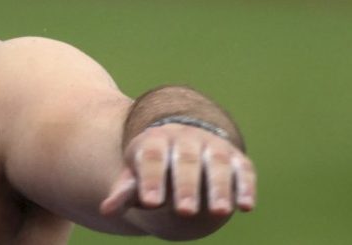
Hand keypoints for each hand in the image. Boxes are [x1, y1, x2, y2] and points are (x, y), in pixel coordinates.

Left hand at [99, 123, 255, 217]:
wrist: (179, 145)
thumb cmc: (152, 169)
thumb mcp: (135, 176)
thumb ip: (124, 192)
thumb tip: (106, 210)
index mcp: (155, 140)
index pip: (152, 157)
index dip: (151, 178)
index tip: (150, 202)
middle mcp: (186, 138)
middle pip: (186, 159)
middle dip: (185, 185)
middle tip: (183, 210)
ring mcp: (213, 146)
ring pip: (218, 163)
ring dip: (219, 188)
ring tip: (217, 212)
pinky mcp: (237, 158)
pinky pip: (244, 170)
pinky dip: (246, 187)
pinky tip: (245, 207)